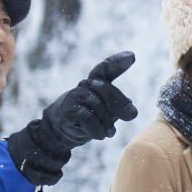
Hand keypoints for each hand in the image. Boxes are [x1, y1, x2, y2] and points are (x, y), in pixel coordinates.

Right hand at [7, 51, 138, 185]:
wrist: (60, 132)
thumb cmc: (88, 119)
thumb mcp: (108, 113)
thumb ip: (120, 109)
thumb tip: (132, 112)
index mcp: (96, 83)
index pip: (105, 69)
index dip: (117, 62)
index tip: (132, 56)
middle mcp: (84, 85)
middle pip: (105, 88)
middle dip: (119, 103)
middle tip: (130, 115)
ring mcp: (74, 96)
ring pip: (97, 104)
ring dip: (107, 122)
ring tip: (110, 133)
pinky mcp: (66, 109)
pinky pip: (87, 117)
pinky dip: (97, 129)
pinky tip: (100, 136)